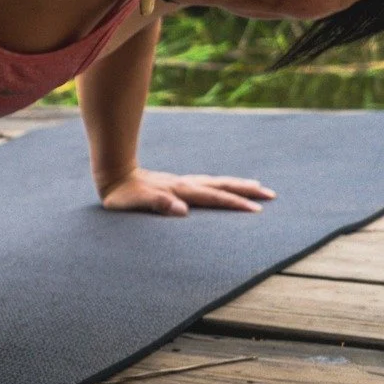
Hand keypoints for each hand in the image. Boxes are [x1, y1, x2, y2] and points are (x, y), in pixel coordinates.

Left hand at [99, 166, 274, 215]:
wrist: (112, 173)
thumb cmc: (121, 194)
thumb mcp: (134, 203)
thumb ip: (157, 204)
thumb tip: (182, 210)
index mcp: (179, 190)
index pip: (213, 198)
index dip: (235, 203)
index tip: (257, 210)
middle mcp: (185, 184)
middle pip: (221, 186)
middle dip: (246, 190)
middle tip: (271, 194)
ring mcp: (182, 182)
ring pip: (216, 182)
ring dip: (237, 185)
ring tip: (257, 186)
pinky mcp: (177, 184)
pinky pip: (206, 185)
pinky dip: (221, 186)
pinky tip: (222, 189)